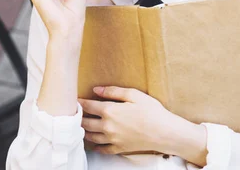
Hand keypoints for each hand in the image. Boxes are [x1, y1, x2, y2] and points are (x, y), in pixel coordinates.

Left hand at [79, 86, 206, 164]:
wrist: (164, 132)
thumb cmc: (152, 112)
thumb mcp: (133, 95)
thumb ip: (113, 91)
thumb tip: (96, 90)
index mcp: (110, 111)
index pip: (88, 106)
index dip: (80, 102)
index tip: (75, 100)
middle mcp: (107, 126)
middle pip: (85, 122)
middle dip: (78, 117)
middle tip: (74, 113)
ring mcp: (112, 139)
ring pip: (90, 136)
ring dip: (84, 130)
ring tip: (81, 125)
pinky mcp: (118, 148)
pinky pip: (101, 149)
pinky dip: (95, 146)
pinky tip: (93, 142)